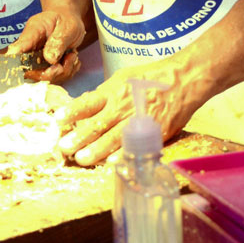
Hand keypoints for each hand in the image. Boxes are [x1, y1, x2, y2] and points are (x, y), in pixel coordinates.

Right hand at [8, 9, 84, 84]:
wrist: (67, 21)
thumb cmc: (65, 20)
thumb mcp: (66, 26)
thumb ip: (58, 40)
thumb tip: (50, 59)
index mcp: (31, 33)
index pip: (17, 50)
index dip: (17, 62)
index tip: (27, 69)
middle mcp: (30, 49)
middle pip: (29, 71)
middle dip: (51, 73)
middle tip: (68, 60)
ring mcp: (36, 60)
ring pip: (44, 78)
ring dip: (63, 72)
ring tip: (72, 56)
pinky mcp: (45, 68)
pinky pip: (54, 79)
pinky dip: (67, 73)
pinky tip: (72, 60)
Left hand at [57, 59, 200, 166]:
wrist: (184, 80)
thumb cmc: (151, 78)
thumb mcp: (124, 79)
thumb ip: (104, 95)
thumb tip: (84, 108)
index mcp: (114, 91)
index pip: (89, 102)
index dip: (73, 112)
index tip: (59, 121)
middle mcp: (124, 106)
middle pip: (98, 124)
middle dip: (79, 137)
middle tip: (64, 147)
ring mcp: (139, 121)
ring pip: (114, 139)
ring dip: (96, 151)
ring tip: (81, 159)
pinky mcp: (153, 133)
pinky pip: (135, 146)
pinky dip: (123, 156)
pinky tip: (111, 163)